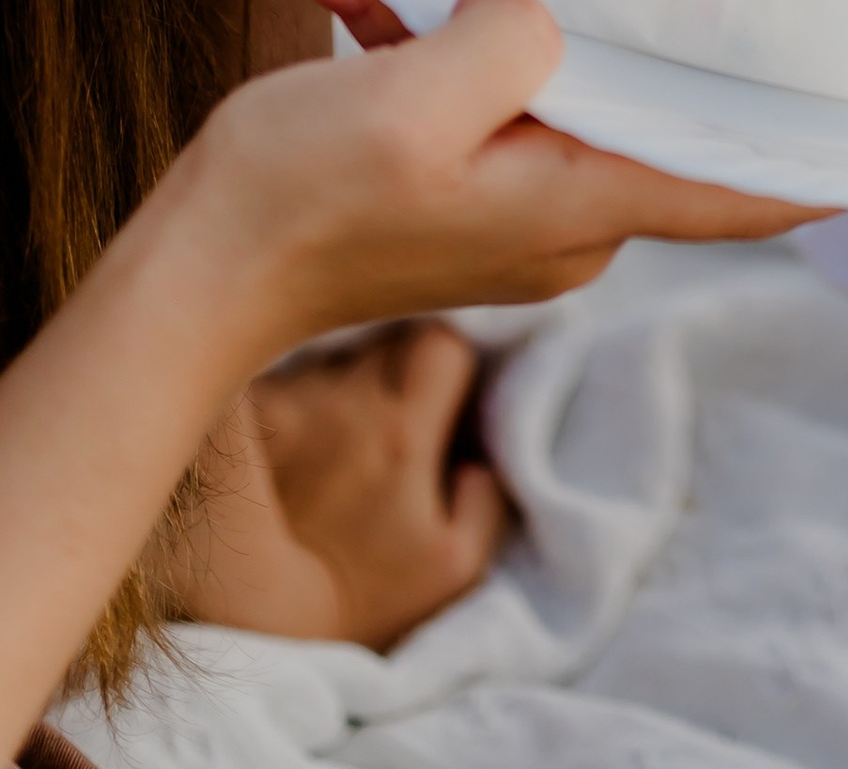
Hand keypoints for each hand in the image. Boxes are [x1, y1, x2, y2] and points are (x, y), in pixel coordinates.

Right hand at [175, 0, 826, 365]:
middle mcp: (560, 212)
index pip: (739, 189)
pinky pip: (451, 83)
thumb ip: (511, 35)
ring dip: (439, 3)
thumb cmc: (300, 200)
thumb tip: (535, 9)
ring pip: (514, 65)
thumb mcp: (416, 96)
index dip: (818, 154)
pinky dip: (397, 28)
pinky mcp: (443, 175)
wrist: (184, 280)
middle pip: (619, 89)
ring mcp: (501, 196)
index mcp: (580, 204)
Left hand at [248, 325, 507, 651]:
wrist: (245, 627)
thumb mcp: (451, 570)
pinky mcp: (240, 420)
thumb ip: (487, 501)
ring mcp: (285, 404)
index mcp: (404, 429)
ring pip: (330, 361)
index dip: (448, 367)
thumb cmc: (354, 604)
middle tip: (389, 426)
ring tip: (330, 454)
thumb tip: (480, 456)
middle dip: (396, 370)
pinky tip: (285, 459)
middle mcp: (343, 401)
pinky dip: (292, 409)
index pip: (443, 343)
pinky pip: (280, 386)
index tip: (440, 405)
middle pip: (386, 340)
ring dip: (340, 390)